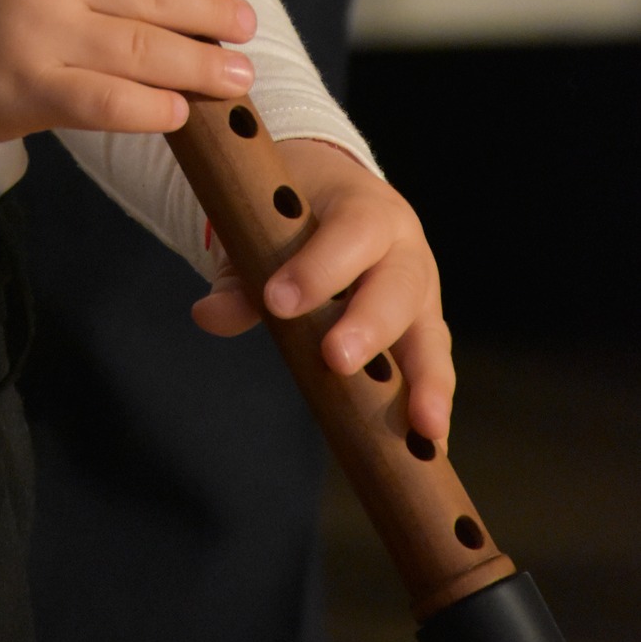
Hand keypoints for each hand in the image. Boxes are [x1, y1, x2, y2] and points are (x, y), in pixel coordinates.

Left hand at [190, 139, 454, 441]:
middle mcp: (403, 250)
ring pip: (429, 333)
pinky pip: (432, 368)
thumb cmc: (293, 216)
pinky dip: (430, 403)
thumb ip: (239, 275)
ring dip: (425, 380)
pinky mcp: (424, 333)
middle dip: (369, 325)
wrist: (329, 195)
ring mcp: (421, 294)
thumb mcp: (262, 229)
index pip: (351, 230)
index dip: (319, 266)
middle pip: (398, 284)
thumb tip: (208, 315)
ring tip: (424, 426)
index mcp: (365, 208)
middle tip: (335, 358)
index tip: (277, 301)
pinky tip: (431, 446)